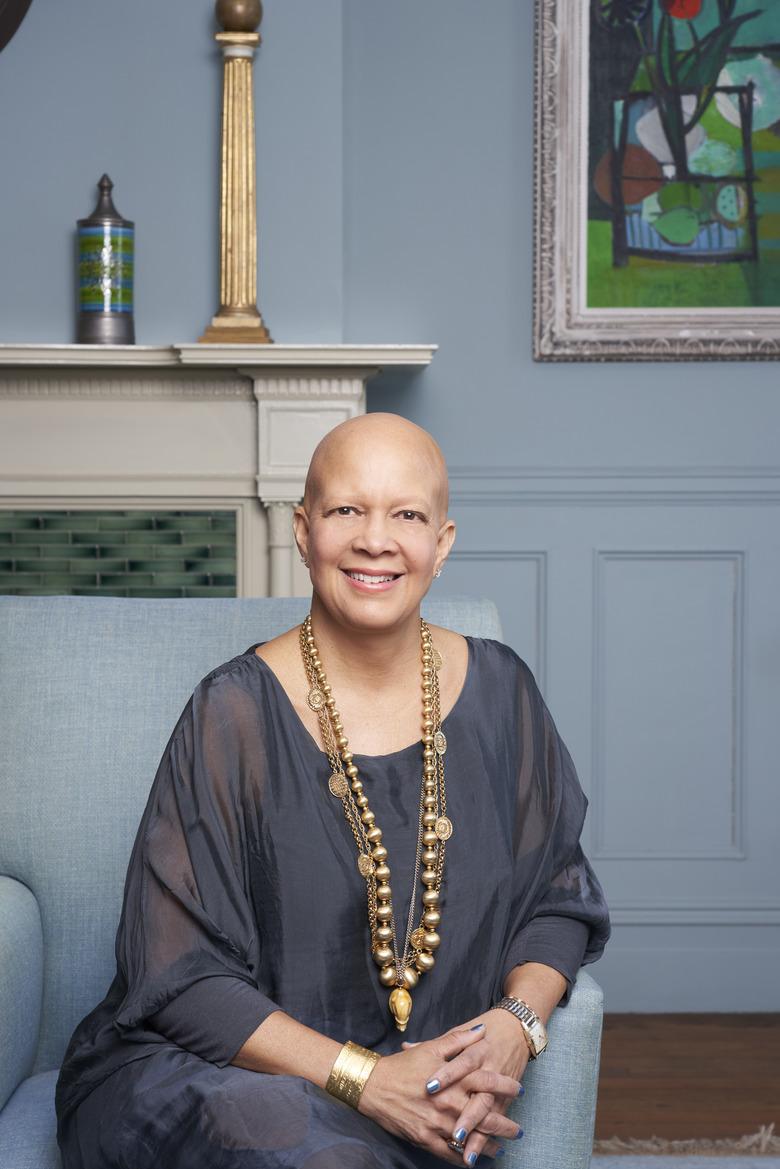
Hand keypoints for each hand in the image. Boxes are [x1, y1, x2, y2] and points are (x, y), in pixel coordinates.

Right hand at [357, 1025, 521, 1163]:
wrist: (373, 1086)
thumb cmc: (403, 1066)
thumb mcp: (431, 1048)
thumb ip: (459, 1040)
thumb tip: (481, 1031)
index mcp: (453, 1078)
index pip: (488, 1082)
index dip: (506, 1086)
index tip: (518, 1090)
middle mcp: (449, 1102)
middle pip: (485, 1115)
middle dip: (505, 1125)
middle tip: (517, 1130)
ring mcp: (438, 1124)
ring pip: (471, 1138)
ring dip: (489, 1145)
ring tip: (502, 1148)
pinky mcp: (426, 1139)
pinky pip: (450, 1153)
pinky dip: (464, 1158)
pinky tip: (473, 1160)